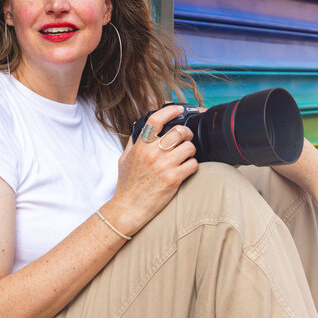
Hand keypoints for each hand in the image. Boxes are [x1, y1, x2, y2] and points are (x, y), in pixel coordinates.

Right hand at [104, 105, 198, 235]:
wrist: (129, 208)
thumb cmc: (127, 185)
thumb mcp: (124, 158)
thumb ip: (133, 141)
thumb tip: (139, 125)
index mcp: (140, 146)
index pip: (156, 120)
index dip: (170, 111)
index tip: (178, 109)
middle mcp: (152, 153)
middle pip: (179, 131)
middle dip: (187, 133)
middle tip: (186, 138)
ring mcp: (164, 165)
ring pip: (189, 147)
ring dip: (190, 151)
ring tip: (185, 157)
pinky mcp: (173, 179)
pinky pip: (193, 164)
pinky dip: (192, 166)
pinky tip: (186, 169)